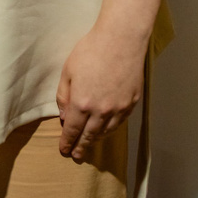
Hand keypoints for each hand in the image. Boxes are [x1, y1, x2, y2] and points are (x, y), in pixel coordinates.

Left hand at [55, 23, 146, 161]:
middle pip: (91, 136)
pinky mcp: (132, 102)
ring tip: (89, 144)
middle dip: (82, 147)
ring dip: (97, 139)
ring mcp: (120, 108)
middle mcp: (102, 111)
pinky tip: (106, 129)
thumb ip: (64, 97)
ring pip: (107, 131)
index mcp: (82, 103)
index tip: (64, 151)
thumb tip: (65, 118)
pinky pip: (120, 122)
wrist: (120, 40)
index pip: (73, 130)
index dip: (68, 142)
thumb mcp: (68, 72)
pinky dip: (111, 129)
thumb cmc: (90, 51)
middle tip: (76, 157)